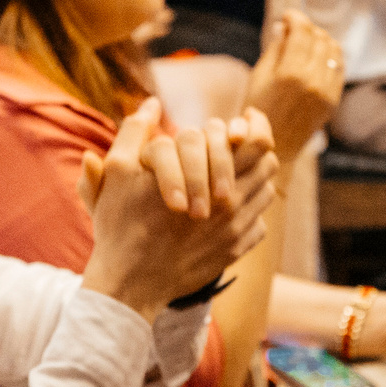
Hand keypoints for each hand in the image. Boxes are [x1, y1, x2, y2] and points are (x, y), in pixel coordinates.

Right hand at [77, 99, 278, 317]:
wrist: (129, 283)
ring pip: (265, 194)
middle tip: (239, 145)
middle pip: (267, 165)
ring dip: (255, 180)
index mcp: (209, 177)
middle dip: (256, 150)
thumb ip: (135, 131)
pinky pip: (259, 226)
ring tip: (234, 174)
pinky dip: (251, 213)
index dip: (255, 126)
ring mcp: (236, 231)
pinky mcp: (234, 252)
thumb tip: (151, 104)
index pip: (256, 143)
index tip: (244, 122)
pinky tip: (230, 209)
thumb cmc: (121, 225)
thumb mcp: (118, 171)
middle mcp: (231, 204)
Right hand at [243, 12, 342, 164]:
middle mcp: (312, 81)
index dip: (296, 17)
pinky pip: (339, 67)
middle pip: (320, 38)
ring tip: (307, 43)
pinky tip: (318, 58)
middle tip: (295, 29)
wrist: (274, 147)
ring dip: (321, 40)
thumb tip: (286, 27)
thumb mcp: (259, 76)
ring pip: (333, 50)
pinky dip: (330, 57)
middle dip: (307, 28)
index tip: (288, 16)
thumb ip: (275, 49)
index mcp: (290, 73)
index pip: (302, 31)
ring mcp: (326, 92)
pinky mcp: (333, 100)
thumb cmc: (258, 111)